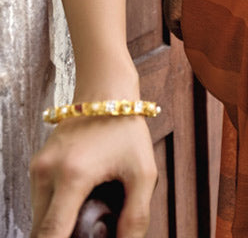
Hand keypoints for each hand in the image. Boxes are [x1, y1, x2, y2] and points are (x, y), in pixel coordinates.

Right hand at [30, 116, 156, 237]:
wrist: (106, 90)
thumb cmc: (127, 128)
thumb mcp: (143, 172)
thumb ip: (136, 216)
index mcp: (73, 175)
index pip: (51, 233)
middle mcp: (47, 172)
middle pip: (41, 231)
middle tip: (89, 232)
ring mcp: (38, 168)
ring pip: (38, 219)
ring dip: (57, 227)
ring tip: (86, 218)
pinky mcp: (36, 165)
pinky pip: (40, 203)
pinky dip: (54, 213)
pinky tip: (77, 206)